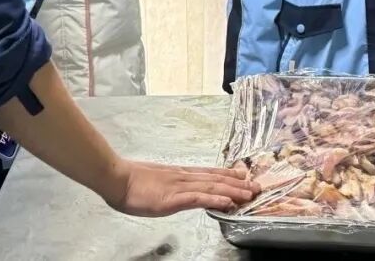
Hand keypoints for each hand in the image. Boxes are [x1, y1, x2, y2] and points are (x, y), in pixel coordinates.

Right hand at [101, 158, 258, 216]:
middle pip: (216, 179)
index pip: (210, 173)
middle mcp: (184, 177)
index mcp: (180, 174)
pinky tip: (228, 202)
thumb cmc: (131, 182)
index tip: (245, 176)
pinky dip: (215, 199)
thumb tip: (179, 189)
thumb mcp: (156, 182)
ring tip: (250, 193)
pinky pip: (199, 198)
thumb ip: (171, 186)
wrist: (116, 178)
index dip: (229, 175)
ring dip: (233, 190)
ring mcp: (180, 187)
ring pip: (212, 186)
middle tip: (257, 186)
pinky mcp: (174, 198)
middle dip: (238, 184)